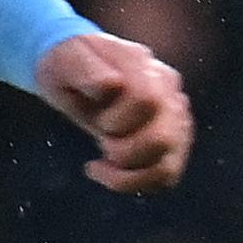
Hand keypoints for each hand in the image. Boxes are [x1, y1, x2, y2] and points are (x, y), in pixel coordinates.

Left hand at [34, 29, 192, 193]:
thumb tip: (112, 86)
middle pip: (162, 139)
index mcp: (147, 68)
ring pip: (166, 166)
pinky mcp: (172, 146)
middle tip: (101, 139)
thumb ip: (87, 70)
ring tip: (102, 162)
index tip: (97, 118)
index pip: (148, 101)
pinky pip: (165, 177)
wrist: (76, 71)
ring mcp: (175, 122)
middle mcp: (170, 94)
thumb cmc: (69, 64)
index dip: (117, 119)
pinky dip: (134, 183)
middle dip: (122, 150)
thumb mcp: (66, 59)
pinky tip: (109, 172)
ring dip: (127, 173)